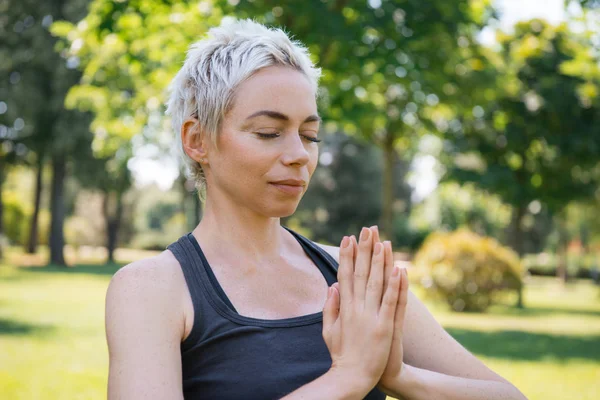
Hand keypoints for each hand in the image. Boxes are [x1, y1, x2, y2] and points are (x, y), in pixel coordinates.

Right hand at [321, 226, 403, 394]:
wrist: (352, 377)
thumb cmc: (341, 354)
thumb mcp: (328, 329)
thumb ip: (330, 307)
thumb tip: (332, 285)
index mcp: (343, 307)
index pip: (345, 275)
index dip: (346, 255)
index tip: (348, 238)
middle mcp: (355, 308)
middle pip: (360, 273)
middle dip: (364, 250)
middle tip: (366, 230)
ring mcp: (370, 317)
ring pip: (375, 283)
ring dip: (379, 261)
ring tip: (382, 241)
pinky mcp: (384, 327)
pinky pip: (390, 302)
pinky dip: (394, 285)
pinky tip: (398, 269)